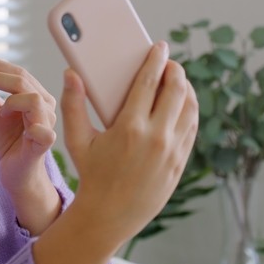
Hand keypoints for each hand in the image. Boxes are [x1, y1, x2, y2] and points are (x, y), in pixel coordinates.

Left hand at [0, 55, 59, 233]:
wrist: (18, 175)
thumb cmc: (11, 144)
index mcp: (36, 97)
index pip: (19, 73)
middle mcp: (45, 108)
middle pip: (23, 81)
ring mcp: (46, 125)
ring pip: (34, 99)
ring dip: (11, 98)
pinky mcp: (43, 145)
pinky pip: (44, 132)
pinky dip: (34, 127)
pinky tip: (19, 124)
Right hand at [61, 41, 198, 245]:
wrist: (109, 216)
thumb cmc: (91, 175)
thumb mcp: (76, 140)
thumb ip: (73, 104)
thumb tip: (71, 74)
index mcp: (130, 128)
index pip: (150, 82)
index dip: (156, 60)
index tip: (160, 46)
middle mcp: (156, 138)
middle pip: (177, 90)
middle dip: (175, 71)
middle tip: (169, 62)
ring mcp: (172, 152)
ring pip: (190, 109)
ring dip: (187, 89)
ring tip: (177, 80)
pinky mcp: (180, 164)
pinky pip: (191, 128)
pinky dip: (189, 111)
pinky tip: (182, 104)